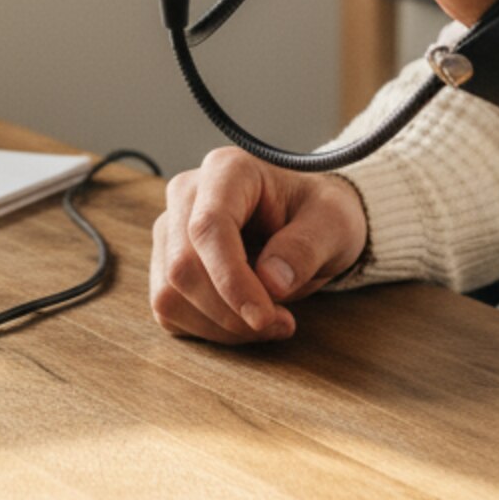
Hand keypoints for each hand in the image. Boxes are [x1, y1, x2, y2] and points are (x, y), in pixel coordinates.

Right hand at [149, 148, 366, 344]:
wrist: (308, 220)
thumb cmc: (318, 213)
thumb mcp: (333, 223)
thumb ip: (305, 248)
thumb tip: (272, 283)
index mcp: (227, 170)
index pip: (209, 227)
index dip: (231, 279)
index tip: (264, 316)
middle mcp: (187, 194)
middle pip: (183, 266)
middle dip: (230, 311)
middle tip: (282, 322)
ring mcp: (171, 229)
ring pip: (170, 293)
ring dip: (220, 325)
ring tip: (269, 320)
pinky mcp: (165, 263)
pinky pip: (170, 310)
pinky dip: (208, 329)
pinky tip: (244, 319)